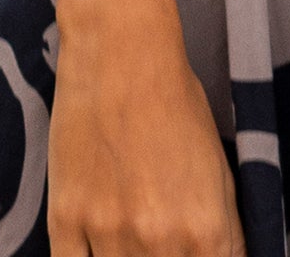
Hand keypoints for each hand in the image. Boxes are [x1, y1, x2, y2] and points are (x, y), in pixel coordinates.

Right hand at [47, 9, 242, 256]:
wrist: (123, 53)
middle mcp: (159, 242)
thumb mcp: (219, 168)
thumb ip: (224, 230)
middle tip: (158, 237)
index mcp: (205, 230)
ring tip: (130, 231)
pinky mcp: (65, 222)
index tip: (191, 251)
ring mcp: (108, 235)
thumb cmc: (177, 102)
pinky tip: (98, 245)